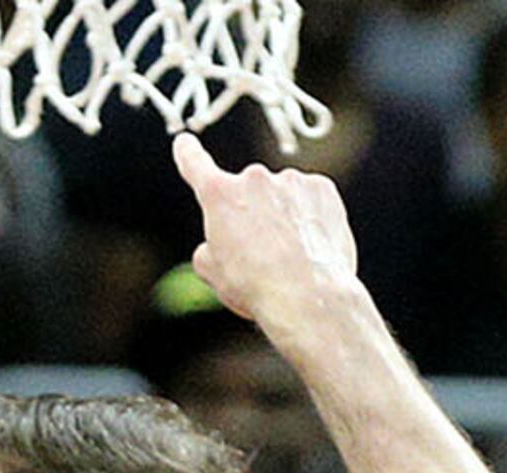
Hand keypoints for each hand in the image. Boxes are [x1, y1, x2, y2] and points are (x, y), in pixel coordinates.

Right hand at [172, 133, 361, 327]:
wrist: (307, 294)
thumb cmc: (254, 286)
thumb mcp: (213, 272)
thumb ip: (209, 245)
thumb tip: (218, 242)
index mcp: (218, 195)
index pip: (194, 164)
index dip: (187, 154)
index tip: (185, 143)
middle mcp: (254, 178)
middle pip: (246, 193)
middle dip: (249, 215)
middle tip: (258, 253)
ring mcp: (291, 179)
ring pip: (279, 197)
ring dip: (280, 217)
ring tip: (289, 255)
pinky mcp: (321, 187)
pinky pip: (308, 199)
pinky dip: (307, 217)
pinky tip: (308, 245)